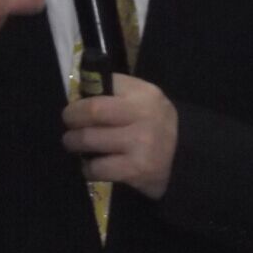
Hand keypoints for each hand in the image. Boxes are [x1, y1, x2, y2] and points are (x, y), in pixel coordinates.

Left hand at [61, 74, 177, 199]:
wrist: (185, 158)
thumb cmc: (156, 125)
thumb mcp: (144, 100)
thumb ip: (117, 94)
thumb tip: (78, 96)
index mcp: (143, 93)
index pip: (104, 84)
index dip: (83, 94)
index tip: (76, 104)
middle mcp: (142, 114)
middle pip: (92, 110)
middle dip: (72, 117)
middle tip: (68, 123)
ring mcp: (140, 142)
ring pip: (89, 139)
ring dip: (73, 142)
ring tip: (73, 143)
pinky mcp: (136, 169)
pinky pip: (97, 168)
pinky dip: (87, 168)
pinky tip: (90, 166)